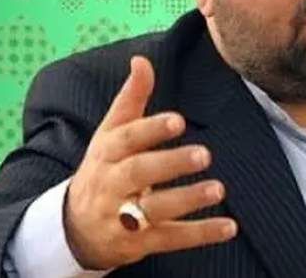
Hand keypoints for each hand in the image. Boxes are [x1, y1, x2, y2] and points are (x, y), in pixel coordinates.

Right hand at [64, 56, 237, 269]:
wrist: (75, 227)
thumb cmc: (104, 168)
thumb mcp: (111, 133)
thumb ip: (131, 98)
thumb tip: (142, 60)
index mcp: (106, 153)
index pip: (126, 139)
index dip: (151, 129)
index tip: (179, 120)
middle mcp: (112, 184)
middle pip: (138, 173)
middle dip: (171, 164)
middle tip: (205, 154)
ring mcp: (123, 217)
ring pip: (154, 209)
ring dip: (188, 199)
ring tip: (218, 189)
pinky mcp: (139, 244)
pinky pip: (171, 239)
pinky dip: (201, 234)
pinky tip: (230, 227)